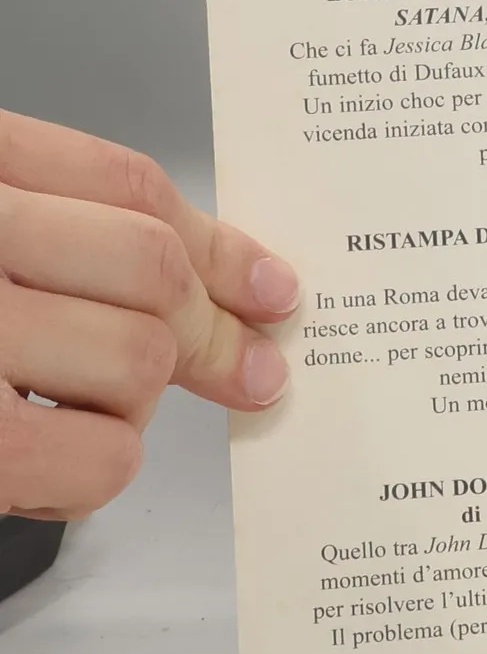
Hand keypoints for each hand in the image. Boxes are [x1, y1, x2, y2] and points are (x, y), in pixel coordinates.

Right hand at [0, 111, 298, 520]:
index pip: (125, 184)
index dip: (221, 244)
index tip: (274, 289)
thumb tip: (235, 287)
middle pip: (152, 267)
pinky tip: (43, 462)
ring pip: (139, 357)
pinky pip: (104, 454)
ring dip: (128, 402)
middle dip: (206, 329)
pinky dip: (95, 469)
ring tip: (61, 411)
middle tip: (244, 371)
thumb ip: (69, 237)